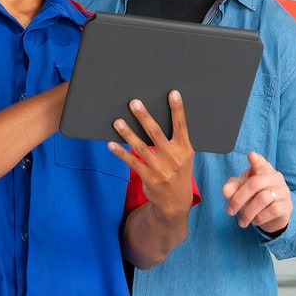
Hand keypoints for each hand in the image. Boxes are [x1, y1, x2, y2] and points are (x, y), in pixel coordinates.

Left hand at [107, 90, 194, 217]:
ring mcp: (160, 168)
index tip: (173, 93)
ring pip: (140, 147)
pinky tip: (111, 144)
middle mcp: (173, 157)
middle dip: (144, 117)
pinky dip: (120, 152)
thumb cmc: (178, 172)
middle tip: (134, 103)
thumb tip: (155, 119)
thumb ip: (175, 140)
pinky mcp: (148, 178)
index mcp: (185, 149)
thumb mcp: (184, 156)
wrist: (175, 202)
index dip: (177, 109)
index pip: (181, 125)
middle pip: (156, 133)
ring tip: (117, 121)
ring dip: (127, 133)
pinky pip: (132, 162)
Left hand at [221, 151, 291, 234]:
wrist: (274, 215)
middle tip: (229, 211)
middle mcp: (275, 177)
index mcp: (263, 170)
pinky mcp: (287, 205)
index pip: (260, 163)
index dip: (256, 160)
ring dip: (248, 212)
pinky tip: (254, 221)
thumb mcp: (241, 190)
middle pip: (254, 183)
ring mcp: (283, 191)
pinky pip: (272, 210)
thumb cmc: (254, 196)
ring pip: (263, 199)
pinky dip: (260, 218)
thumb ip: (232, 188)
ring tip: (241, 221)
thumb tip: (225, 191)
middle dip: (238, 199)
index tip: (251, 156)